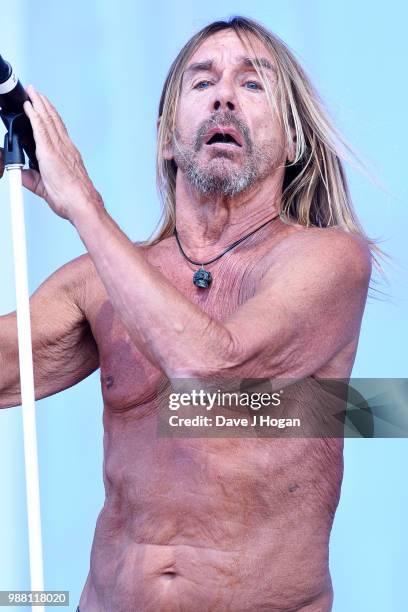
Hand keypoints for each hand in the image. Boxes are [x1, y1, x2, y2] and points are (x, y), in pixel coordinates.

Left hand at [20, 85, 102, 221]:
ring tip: (32, 92)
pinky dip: (35, 116)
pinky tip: (29, 107)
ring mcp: (59, 149)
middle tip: (35, 92)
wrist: (81, 204)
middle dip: (43, 104)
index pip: (57, 130)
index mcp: (67, 155)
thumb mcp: (46, 188)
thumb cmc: (72, 199)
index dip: (50, 116)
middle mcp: (65, 148)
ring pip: (47, 120)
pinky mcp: (50, 152)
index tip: (43, 107)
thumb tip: (20, 175)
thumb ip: (32, 179)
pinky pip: (41, 129)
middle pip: (53, 120)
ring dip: (39, 104)